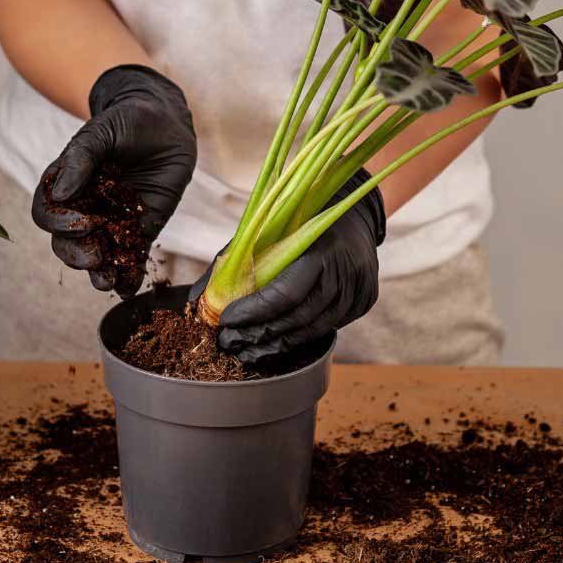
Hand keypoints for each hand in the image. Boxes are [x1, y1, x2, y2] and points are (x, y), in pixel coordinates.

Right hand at [32, 65, 196, 296]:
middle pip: (66, 242)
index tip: (83, 221)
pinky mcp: (138, 231)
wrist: (167, 124)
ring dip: (98, 272)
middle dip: (77, 254)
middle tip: (96, 256)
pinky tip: (128, 289)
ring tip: (107, 281)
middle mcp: (83, 208)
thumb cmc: (128, 121)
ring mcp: (110, 222)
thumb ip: (81, 158)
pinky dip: (127, 277)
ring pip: (94, 256)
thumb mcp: (102, 132)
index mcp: (65, 185)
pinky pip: (129, 258)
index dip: (58, 223)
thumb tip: (61, 194)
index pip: (47, 213)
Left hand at [189, 169, 385, 363]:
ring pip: (312, 331)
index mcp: (322, 250)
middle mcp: (346, 274)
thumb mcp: (267, 231)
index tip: (226, 321)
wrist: (354, 212)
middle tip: (228, 342)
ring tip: (246, 350)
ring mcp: (359, 291)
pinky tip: (274, 342)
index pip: (285, 294)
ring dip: (275, 344)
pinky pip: (328, 328)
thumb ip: (233, 262)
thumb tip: (197, 299)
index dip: (253, 312)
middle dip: (259, 334)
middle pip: (297, 319)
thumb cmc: (303, 219)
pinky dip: (298, 337)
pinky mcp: (364, 301)